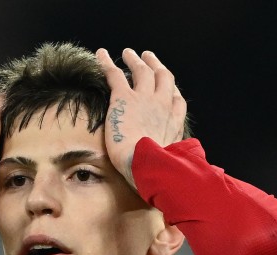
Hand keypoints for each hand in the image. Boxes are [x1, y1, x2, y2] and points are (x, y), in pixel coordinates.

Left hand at [95, 48, 186, 190]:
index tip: (169, 88)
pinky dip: (107, 62)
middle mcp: (162, 106)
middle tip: (149, 59)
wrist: (148, 166)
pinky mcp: (124, 98)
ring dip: (136, 60)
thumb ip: (169, 164)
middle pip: (163, 78)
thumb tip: (170, 178)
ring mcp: (144, 99)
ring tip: (129, 53)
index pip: (176, 102)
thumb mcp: (170, 168)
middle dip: (157, 66)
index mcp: (173, 123)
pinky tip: (100, 54)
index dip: (172, 92)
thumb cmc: (158, 173)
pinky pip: (115, 74)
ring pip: (142, 71)